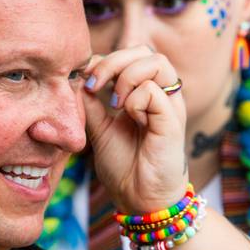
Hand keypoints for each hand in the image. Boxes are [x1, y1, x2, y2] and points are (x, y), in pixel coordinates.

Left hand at [83, 46, 187, 213]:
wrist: (138, 199)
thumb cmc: (124, 166)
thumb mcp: (99, 129)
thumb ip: (91, 104)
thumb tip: (77, 80)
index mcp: (145, 93)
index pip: (130, 55)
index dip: (105, 60)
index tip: (85, 81)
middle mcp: (161, 95)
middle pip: (145, 51)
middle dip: (113, 61)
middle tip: (96, 84)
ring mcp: (169, 106)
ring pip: (156, 62)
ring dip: (127, 76)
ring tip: (114, 102)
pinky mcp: (173, 121)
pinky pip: (154, 91)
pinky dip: (134, 100)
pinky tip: (130, 118)